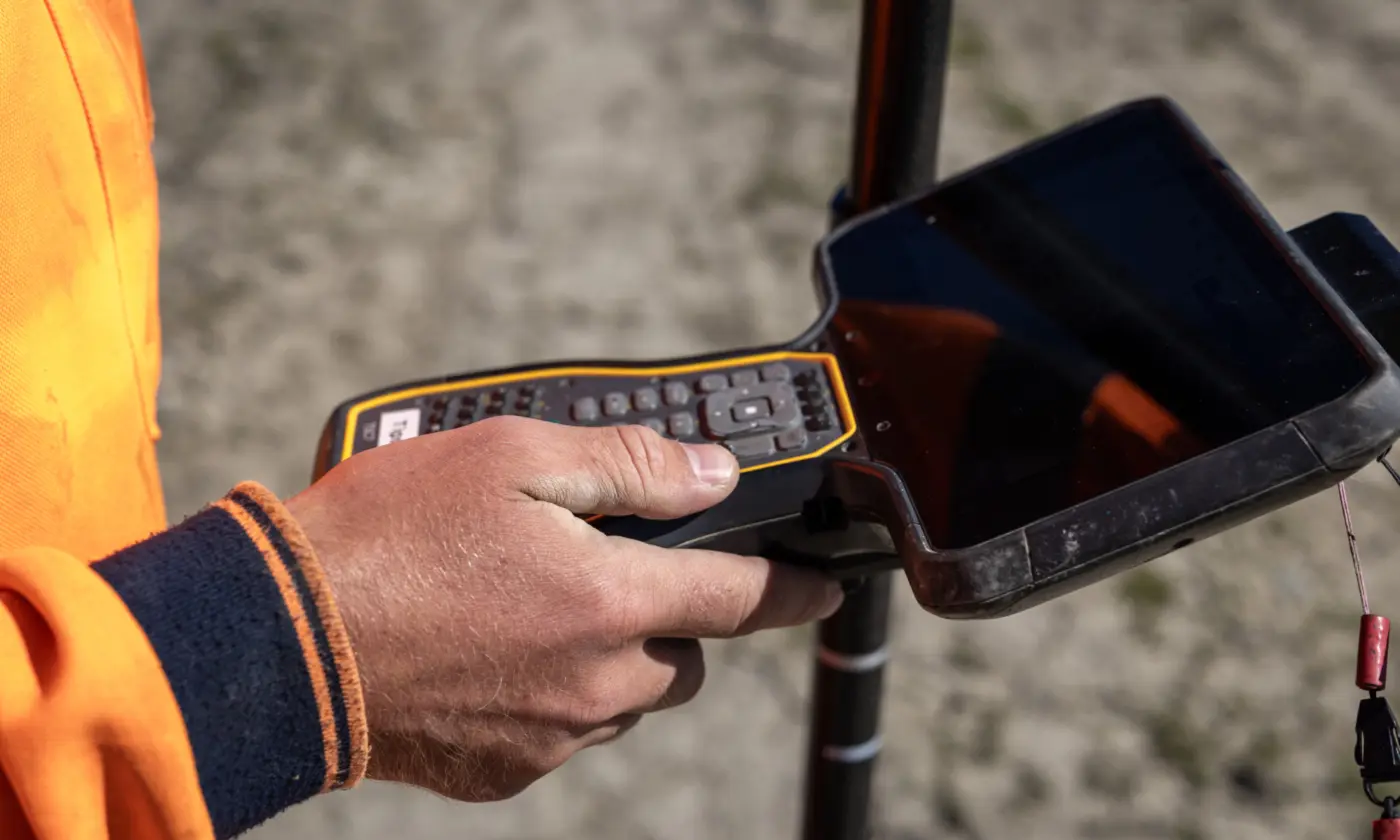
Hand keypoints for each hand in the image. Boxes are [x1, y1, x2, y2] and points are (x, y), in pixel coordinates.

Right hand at [285, 416, 842, 800]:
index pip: (744, 600)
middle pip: (684, 655)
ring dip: (607, 656)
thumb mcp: (511, 457)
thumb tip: (714, 475)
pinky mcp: (506, 771)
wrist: (280, 638)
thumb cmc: (390, 534)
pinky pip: (565, 731)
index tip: (825, 585)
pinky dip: (553, 695)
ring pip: (626, 698)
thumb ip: (629, 468)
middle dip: (666, 613)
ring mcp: (552, 736)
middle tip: (596, 568)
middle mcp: (598, 684)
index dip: (795, 588)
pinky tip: (490, 651)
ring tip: (526, 604)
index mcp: (612, 602)